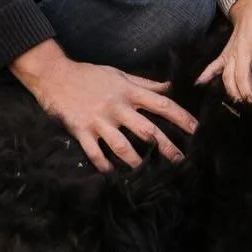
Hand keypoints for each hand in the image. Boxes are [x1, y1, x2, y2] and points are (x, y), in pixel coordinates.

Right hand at [11, 40, 197, 172]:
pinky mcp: (81, 131)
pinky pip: (95, 154)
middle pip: (146, 130)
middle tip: (182, 162)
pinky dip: (105, 166)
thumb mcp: (119, 74)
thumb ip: (144, 83)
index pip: (161, 104)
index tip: (197, 129)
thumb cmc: (89, 75)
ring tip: (150, 174)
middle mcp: (116, 107)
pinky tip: (114, 176)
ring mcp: (98, 120)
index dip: (181, 117)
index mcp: (127, 91)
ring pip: (123, 146)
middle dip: (166, 147)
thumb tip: (169, 87)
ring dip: (138, 162)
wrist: (54, 75)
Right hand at [198, 0, 251, 102]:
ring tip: (239, 103)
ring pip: (227, 74)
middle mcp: (242, 48)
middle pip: (242, 73)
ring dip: (232, 89)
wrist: (251, 7)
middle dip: (247, 90)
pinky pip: (213, 65)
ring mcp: (231, 52)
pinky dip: (206, 75)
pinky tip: (200, 84)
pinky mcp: (225, 53)